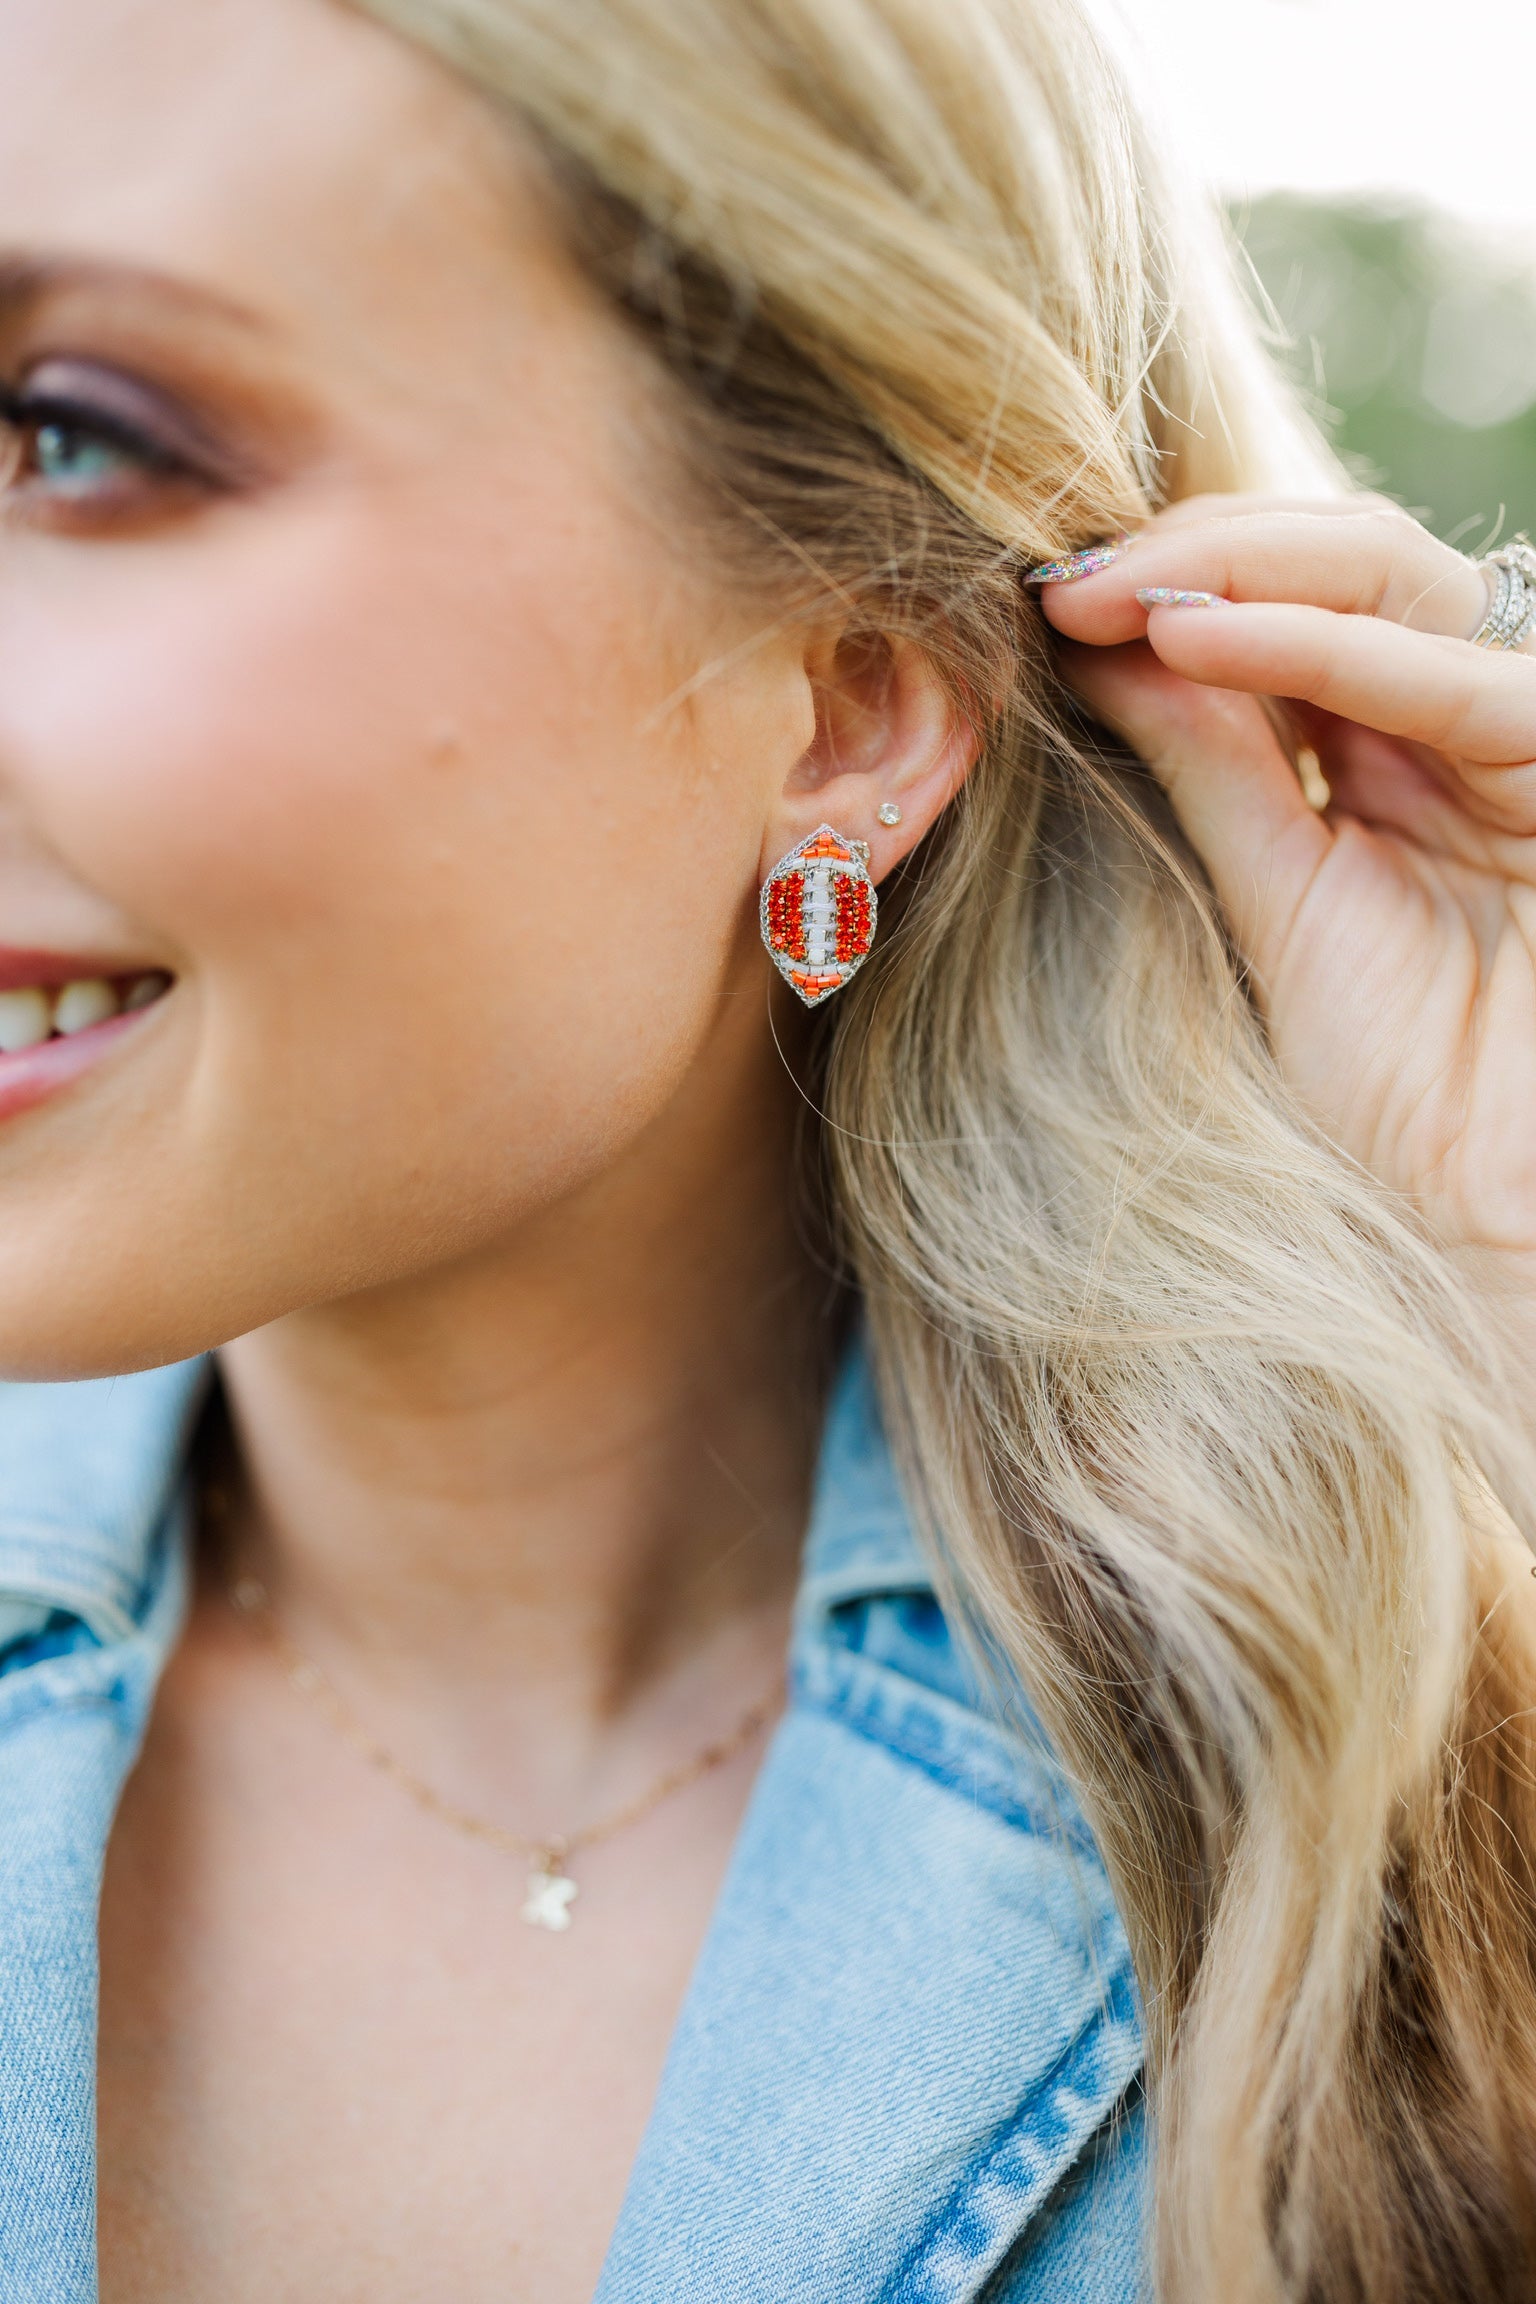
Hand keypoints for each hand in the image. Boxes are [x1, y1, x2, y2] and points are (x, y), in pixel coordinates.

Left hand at [1036, 500, 1535, 1308]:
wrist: (1482, 1220)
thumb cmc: (1387, 1092)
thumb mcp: (1268, 899)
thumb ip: (1209, 765)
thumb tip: (1099, 641)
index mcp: (1394, 750)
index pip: (1291, 601)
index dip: (1170, 578)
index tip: (1038, 594)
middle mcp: (1465, 726)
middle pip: (1345, 563)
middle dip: (1194, 552)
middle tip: (1061, 577)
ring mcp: (1524, 746)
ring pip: (1401, 587)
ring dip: (1245, 570)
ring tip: (1108, 595)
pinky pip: (1466, 691)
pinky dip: (1325, 651)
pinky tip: (1197, 638)